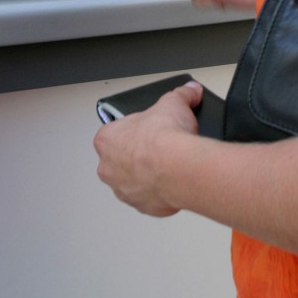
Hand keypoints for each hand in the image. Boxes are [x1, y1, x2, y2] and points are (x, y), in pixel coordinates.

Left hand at [94, 80, 202, 216]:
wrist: (179, 168)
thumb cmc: (164, 138)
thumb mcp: (174, 101)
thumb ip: (182, 94)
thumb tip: (191, 90)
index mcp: (107, 139)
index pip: (115, 132)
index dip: (134, 129)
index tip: (149, 128)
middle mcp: (109, 168)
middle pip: (121, 159)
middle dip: (138, 154)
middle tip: (160, 146)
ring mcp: (124, 190)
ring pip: (133, 181)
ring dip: (147, 175)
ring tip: (169, 164)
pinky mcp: (142, 206)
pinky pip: (149, 198)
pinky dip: (160, 191)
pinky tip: (174, 179)